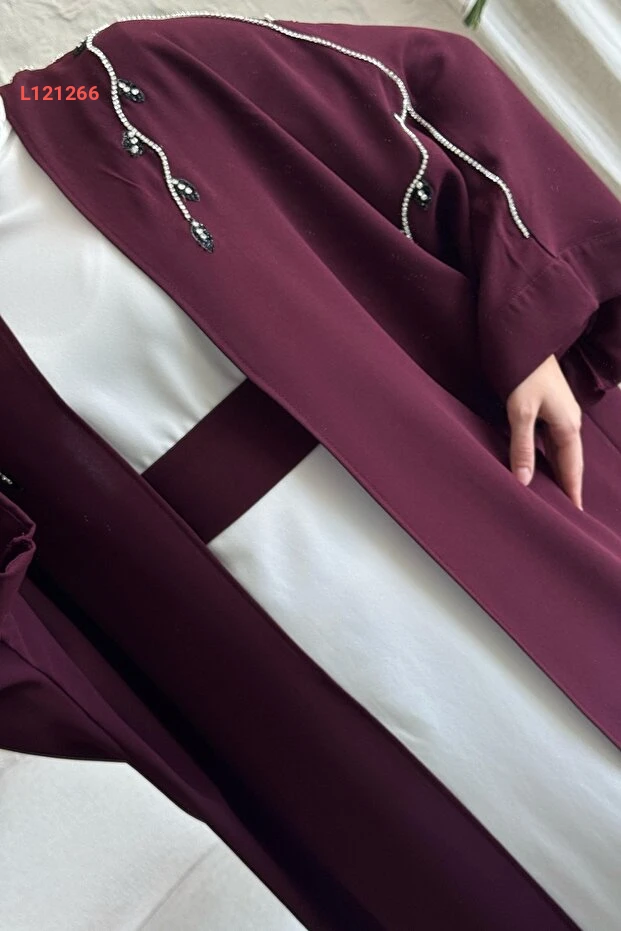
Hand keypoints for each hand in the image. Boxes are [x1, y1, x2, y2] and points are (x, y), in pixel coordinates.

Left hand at [506, 354, 583, 509]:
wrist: (526, 341)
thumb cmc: (524, 373)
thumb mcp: (520, 412)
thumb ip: (522, 446)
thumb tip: (523, 480)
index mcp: (567, 426)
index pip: (572, 468)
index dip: (571, 491)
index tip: (575, 514)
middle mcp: (569, 422)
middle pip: (570, 462)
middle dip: (568, 485)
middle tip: (565, 511)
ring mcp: (562, 414)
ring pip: (562, 451)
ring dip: (559, 472)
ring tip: (554, 493)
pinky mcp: (551, 407)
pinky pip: (554, 440)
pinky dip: (551, 457)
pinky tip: (542, 463)